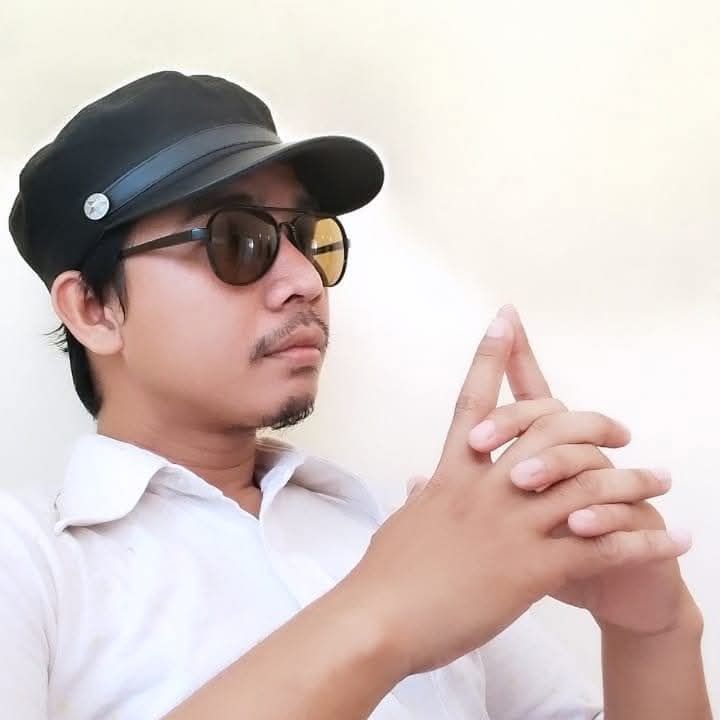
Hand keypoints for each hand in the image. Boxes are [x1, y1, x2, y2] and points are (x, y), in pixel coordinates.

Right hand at [343, 307, 688, 677]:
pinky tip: (673, 541)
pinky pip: (602, 548)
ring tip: (661, 480)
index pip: (475, 401)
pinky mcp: (531, 568)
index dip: (490, 356)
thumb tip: (422, 482)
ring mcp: (511, 525)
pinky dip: (644, 542)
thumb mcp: (403, 524)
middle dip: (591, 420)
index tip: (505, 319)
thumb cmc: (384, 574)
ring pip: (587, 485)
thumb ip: (421, 498)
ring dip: (633, 481)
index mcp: (453, 474)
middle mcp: (487, 488)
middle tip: (619, 427)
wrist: (377, 620)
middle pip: (549, 431)